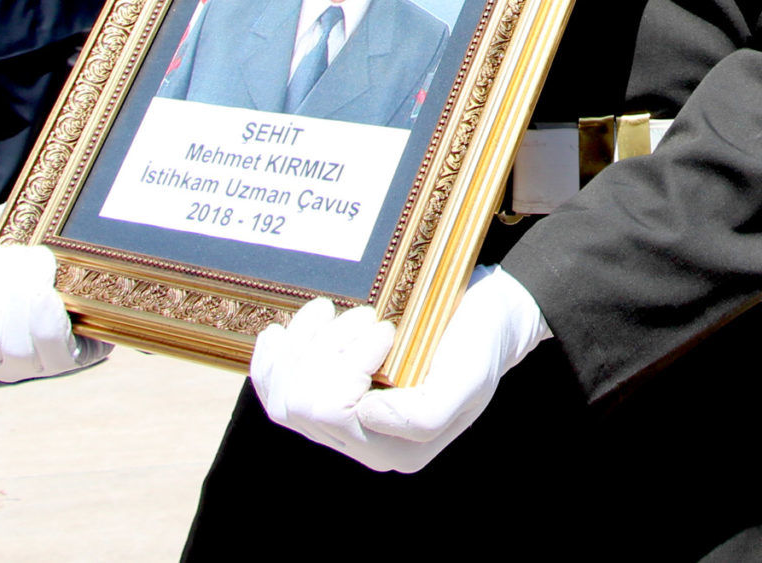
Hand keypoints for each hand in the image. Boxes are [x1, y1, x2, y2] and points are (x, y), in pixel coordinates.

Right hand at [0, 204, 106, 381]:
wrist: (73, 241)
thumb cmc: (18, 240)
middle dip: (7, 288)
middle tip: (31, 254)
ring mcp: (26, 363)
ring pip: (15, 349)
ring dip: (30, 301)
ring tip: (45, 264)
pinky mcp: (65, 361)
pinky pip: (52, 354)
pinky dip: (49, 322)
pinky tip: (51, 295)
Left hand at [252, 268, 547, 473]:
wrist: (487, 316)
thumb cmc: (479, 343)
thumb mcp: (468, 377)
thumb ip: (424, 412)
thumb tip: (367, 414)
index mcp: (395, 449)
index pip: (330, 412)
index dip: (347, 364)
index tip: (385, 330)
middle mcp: (362, 443)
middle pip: (300, 405)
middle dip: (326, 351)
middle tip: (365, 318)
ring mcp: (340, 421)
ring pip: (283, 396)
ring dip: (306, 344)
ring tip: (340, 313)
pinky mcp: (327, 392)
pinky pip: (274, 388)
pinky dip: (274, 356)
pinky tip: (284, 332)